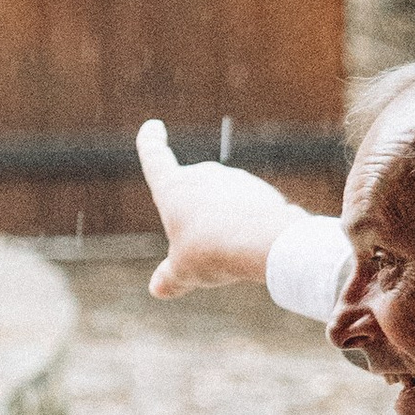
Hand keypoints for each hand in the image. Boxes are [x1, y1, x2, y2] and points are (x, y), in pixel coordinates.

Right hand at [135, 118, 302, 299]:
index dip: (150, 141)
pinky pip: (246, 210)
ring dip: (220, 224)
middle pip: (190, 191)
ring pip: (220, 204)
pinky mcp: (261, 191)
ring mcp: (234, 180)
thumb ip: (169, 278)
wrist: (264, 243)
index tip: (152, 126)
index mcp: (173, 187)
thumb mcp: (183, 271)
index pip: (154, 156)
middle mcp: (203, 174)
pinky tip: (252, 249)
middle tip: (197, 249)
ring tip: (227, 254)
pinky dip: (245, 227)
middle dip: (191, 214)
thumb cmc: (212, 252)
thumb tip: (158, 288)